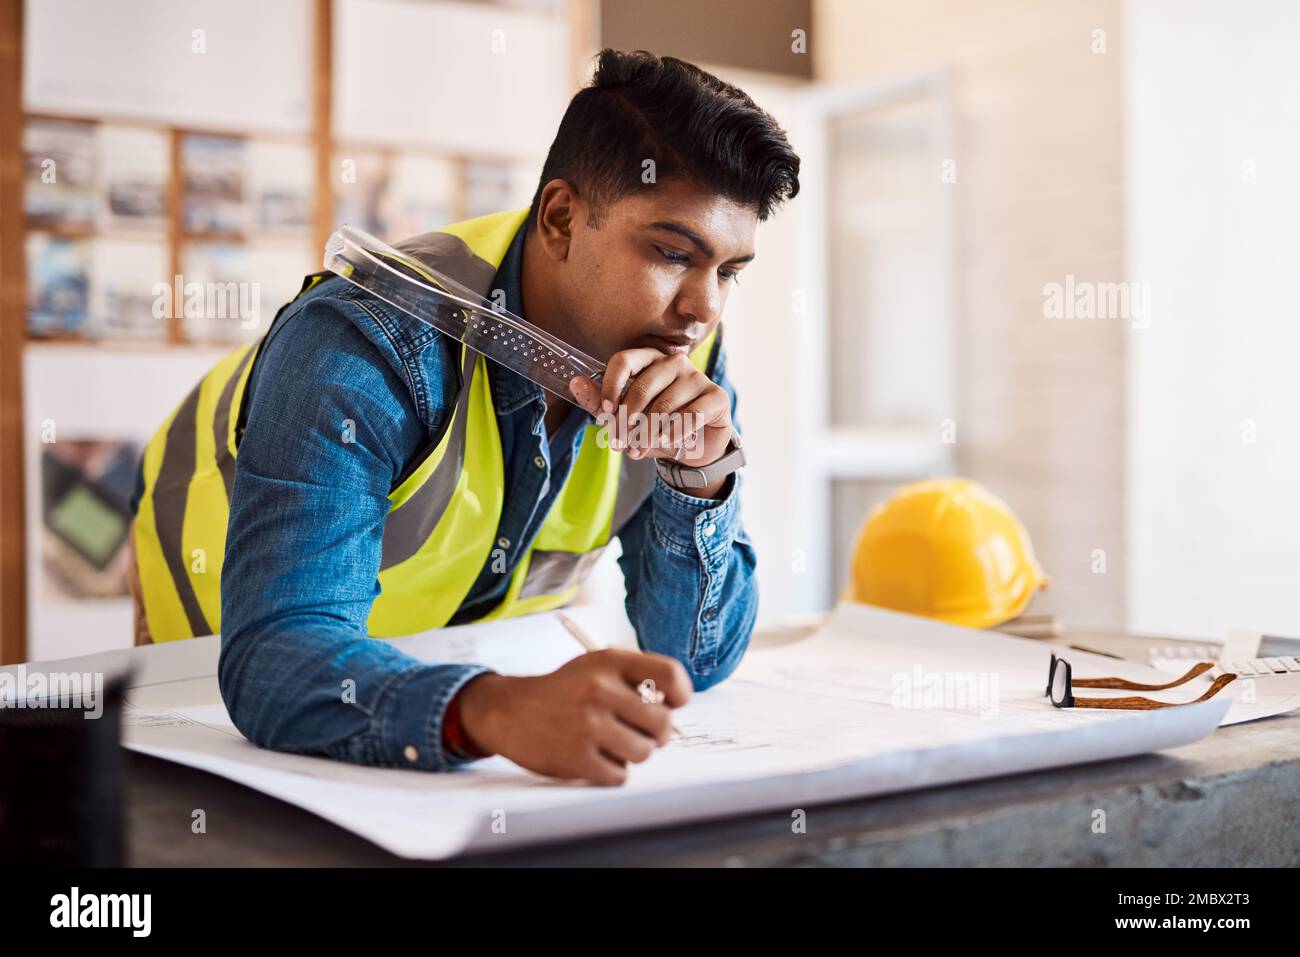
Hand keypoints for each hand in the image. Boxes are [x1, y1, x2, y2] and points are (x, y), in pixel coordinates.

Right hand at [456, 648, 690, 785]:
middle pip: (663, 723)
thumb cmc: (566, 691)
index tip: (672, 703)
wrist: (510, 711)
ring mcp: (588, 725)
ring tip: (613, 743)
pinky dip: (612, 771)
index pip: (670, 675)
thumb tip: (676, 709)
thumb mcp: (596, 667)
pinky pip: (621, 775)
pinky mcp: (577, 757)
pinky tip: (594, 756)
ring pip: (645, 752)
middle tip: (640, 730)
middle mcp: (600, 690)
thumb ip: (636, 680)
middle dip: (657, 732)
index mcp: (609, 661)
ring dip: (634, 752)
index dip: (680, 694)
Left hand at [568, 348, 733, 496]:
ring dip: (647, 433)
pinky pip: (690, 415)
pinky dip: (673, 433)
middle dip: (627, 419)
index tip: (604, 412)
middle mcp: (674, 362)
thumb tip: (574, 382)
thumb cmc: (658, 427)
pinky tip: (666, 443)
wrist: (696, 448)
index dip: (610, 385)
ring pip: (664, 404)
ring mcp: (698, 377)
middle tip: (618, 442)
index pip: (625, 360)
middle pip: (642, 386)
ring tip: (637, 450)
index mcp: (650, 360)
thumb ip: (601, 403)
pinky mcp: (716, 397)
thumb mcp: (626, 419)